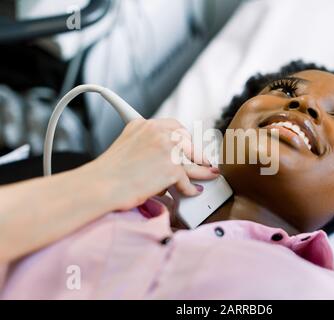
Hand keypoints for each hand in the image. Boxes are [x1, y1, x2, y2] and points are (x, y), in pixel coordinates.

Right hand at [85, 118, 218, 210]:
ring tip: (210, 174)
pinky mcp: (172, 169)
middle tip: (204, 161)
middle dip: (197, 153)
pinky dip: (190, 189)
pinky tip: (193, 190)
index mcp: (145, 125)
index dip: (186, 138)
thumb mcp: (126, 145)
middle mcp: (158, 133)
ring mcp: (167, 150)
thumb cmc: (108, 172)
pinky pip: (187, 182)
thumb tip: (165, 155)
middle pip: (188, 142)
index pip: (175, 126)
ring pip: (193, 161)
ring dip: (203, 170)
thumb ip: (146, 144)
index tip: (191, 145)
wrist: (101, 185)